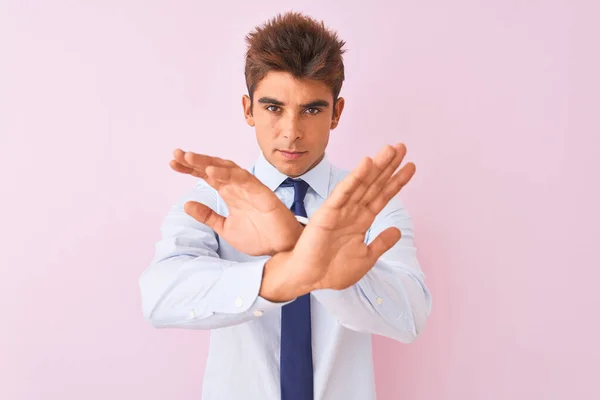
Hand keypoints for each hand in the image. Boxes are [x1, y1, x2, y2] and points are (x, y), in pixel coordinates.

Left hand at [169, 149, 301, 255]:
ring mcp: (250, 188)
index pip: (207, 176)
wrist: (283, 249)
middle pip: (215, 167)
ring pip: (228, 168)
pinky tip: (211, 171)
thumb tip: (186, 203)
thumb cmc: (260, 237)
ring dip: (208, 162)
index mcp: (230, 194)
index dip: (190, 169)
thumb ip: (208, 216)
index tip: (172, 163)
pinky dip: (227, 174)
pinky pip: (243, 179)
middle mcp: (239, 187)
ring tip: (189, 158)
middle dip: (196, 160)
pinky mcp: (262, 193)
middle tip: (177, 154)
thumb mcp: (225, 228)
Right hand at [262, 143, 414, 299]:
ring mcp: (341, 210)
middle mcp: (353, 211)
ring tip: (391, 149)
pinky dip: (355, 178)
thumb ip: (381, 242)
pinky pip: (344, 192)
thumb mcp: (366, 258)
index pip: (382, 196)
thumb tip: (397, 230)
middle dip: (389, 166)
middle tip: (402, 147)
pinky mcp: (327, 213)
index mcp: (362, 220)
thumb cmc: (333, 270)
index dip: (397, 181)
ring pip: (362, 183)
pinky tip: (366, 163)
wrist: (309, 279)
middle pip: (374, 184)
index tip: (411, 167)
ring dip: (376, 166)